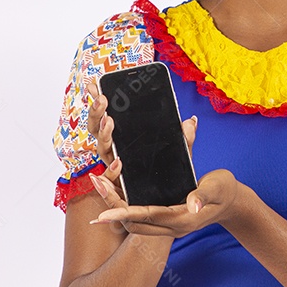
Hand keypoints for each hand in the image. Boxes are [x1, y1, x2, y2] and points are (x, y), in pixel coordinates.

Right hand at [85, 77, 198, 204]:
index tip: (95, 83)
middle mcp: (113, 153)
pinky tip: (120, 161)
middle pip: (98, 130)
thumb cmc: (169, 174)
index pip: (107, 117)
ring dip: (103, 134)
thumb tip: (191, 120)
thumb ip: (185, 137)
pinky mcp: (119, 189)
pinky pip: (111, 179)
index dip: (98, 102)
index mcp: (123, 139)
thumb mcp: (180, 152)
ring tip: (110, 120)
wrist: (172, 204)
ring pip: (102, 150)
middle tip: (103, 98)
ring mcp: (114, 169)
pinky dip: (112, 171)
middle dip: (97, 112)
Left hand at [89, 168, 241, 237]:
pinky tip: (114, 195)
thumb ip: (202, 196)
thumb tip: (191, 204)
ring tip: (100, 183)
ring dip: (115, 206)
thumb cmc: (225, 190)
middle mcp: (171, 227)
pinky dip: (124, 208)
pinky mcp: (166, 220)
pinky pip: (140, 219)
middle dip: (112, 205)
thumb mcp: (217, 187)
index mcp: (182, 220)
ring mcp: (168, 225)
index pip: (146, 217)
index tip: (102, 211)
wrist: (232, 203)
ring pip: (134, 223)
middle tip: (95, 182)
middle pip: (134, 222)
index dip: (123, 212)